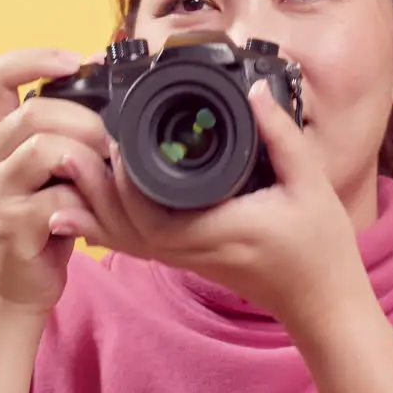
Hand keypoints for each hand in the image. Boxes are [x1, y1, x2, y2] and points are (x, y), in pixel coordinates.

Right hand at [0, 48, 112, 314]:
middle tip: (113, 140)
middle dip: (85, 119)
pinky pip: (58, 197)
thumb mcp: (56, 169)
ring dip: (89, 157)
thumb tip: (109, 88)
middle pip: (33, 111)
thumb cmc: (47, 221)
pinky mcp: (12, 224)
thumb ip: (69, 132)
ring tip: (107, 174)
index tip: (74, 62)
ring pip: (45, 148)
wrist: (21, 286)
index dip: (34, 59)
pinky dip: (87, 201)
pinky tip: (94, 211)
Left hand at [51, 80, 368, 326]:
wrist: (321, 300)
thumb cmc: (319, 248)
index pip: (149, 217)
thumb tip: (254, 92)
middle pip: (121, 227)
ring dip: (94, 205)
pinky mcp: (185, 258)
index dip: (122, 184)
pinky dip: (108, 222)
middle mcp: (191, 250)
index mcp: (217, 231)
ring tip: (72, 167)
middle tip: (77, 146)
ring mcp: (185, 258)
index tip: (116, 142)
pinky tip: (85, 203)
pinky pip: (135, 242)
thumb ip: (280, 135)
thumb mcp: (310, 183)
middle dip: (94, 188)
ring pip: (122, 238)